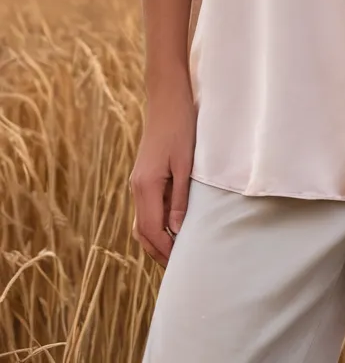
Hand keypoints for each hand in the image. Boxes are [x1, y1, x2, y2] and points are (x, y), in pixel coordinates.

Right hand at [130, 81, 195, 267]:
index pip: (153, 231)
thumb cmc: (181, 126)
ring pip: (143, 222)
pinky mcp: (144, 176)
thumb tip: (177, 229)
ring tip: (177, 252)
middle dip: (159, 251)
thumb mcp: (185, 163)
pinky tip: (173, 226)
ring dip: (157, 239)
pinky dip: (157, 223)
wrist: (168, 98)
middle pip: (143, 232)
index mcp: (146, 187)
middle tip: (180, 268)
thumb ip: (181, 197)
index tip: (182, 267)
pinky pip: (147, 208)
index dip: (166, 251)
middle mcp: (137, 188)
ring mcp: (138, 182)